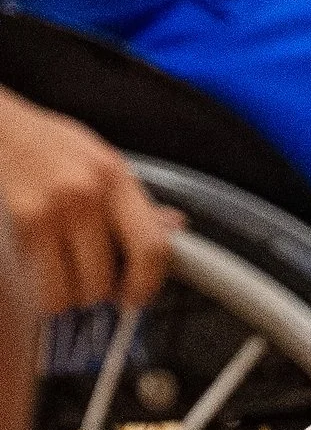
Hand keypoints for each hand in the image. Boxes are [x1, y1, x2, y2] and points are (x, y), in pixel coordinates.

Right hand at [0, 90, 180, 312]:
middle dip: (99, 293)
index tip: (138, 296)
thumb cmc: (51, 149)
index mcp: (119, 179)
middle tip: (91, 282)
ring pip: (70, 292)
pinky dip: (42, 291)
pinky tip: (41, 271)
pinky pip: (40, 287)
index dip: (148, 284)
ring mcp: (55, 210)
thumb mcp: (103, 164)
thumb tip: (174, 229)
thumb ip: (135, 202)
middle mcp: (91, 194)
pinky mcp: (24, 224)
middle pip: (105, 279)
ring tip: (64, 274)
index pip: (152, 245)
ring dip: (68, 296)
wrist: (2, 133)